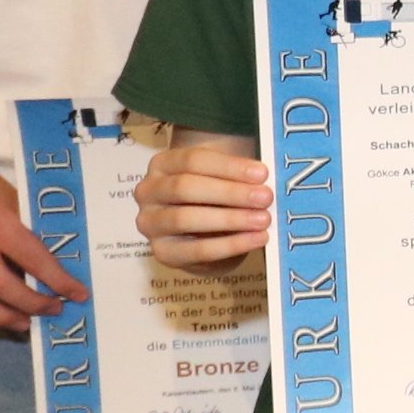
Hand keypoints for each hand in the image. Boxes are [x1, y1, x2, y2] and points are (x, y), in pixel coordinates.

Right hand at [130, 141, 272, 277]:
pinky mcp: (162, 252)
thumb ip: (239, 175)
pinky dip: (230, 245)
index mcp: (163, 164)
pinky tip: (257, 239)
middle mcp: (148, 192)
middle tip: (265, 197)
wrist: (206, 233)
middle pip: (185, 187)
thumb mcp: (224, 177)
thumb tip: (265, 180)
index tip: (262, 174)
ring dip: (229, 219)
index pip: (193, 160)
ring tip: (263, 219)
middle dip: (229, 193)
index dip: (229, 166)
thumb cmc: (217, 195)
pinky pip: (196, 250)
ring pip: (185, 218)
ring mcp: (150, 223)